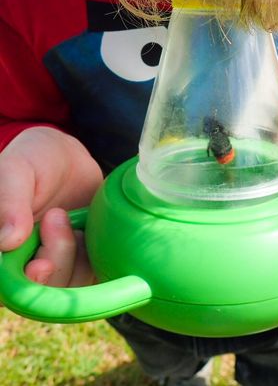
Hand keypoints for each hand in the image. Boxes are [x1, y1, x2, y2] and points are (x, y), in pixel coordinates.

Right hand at [0, 127, 102, 286]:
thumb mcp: (16, 170)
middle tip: (57, 217)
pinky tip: (89, 228)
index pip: (7, 284)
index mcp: (2, 252)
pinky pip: (94, 275)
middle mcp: (24, 266)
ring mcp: (55, 267)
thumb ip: (9, 202)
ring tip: (68, 216)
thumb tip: (6, 241)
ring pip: (69, 287)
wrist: (67, 158)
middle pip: (39, 291)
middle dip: (55, 258)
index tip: (41, 265)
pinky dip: (97, 256)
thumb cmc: (35, 160)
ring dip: (75, 254)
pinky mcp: (83, 263)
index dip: (24, 284)